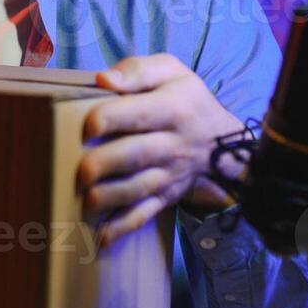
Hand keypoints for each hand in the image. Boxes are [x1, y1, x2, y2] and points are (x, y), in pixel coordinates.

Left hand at [77, 53, 244, 245]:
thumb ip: (137, 71)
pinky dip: (122, 228)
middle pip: (138, 155)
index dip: (111, 118)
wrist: (225, 144)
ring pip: (139, 189)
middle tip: (82, 171)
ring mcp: (169, 175)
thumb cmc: (185, 100)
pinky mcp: (164, 197)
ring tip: (86, 201)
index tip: (88, 125)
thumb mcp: (171, 72)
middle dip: (107, 164)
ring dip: (111, 198)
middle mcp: (173, 144)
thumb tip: (104, 80)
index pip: (140, 112)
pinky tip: (100, 236)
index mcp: (173, 108)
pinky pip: (144, 215)